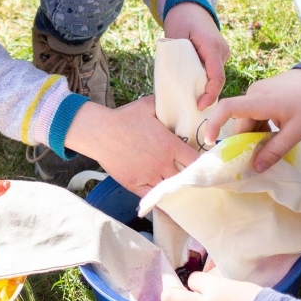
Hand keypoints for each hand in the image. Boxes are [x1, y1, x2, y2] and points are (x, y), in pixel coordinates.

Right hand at [65, 96, 198, 195]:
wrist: (100, 133)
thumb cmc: (124, 118)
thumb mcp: (147, 106)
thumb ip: (164, 105)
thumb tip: (173, 98)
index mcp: (170, 146)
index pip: (195, 160)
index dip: (199, 163)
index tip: (200, 163)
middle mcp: (163, 164)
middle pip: (185, 178)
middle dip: (189, 178)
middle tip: (190, 178)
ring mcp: (149, 176)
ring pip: (170, 189)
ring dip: (174, 189)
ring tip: (179, 190)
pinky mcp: (135, 184)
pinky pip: (152, 198)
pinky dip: (159, 200)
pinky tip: (165, 202)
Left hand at [164, 2, 230, 109]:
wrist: (190, 6)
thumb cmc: (180, 20)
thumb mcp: (175, 38)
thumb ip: (176, 59)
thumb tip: (174, 84)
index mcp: (212, 47)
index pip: (217, 77)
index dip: (210, 95)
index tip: (199, 106)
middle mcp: (222, 50)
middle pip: (217, 79)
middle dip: (205, 95)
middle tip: (189, 106)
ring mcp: (223, 52)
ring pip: (215, 76)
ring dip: (204, 86)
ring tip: (188, 97)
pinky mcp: (219, 54)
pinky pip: (213, 71)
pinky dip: (204, 79)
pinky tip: (192, 85)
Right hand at [202, 69, 300, 172]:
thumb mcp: (296, 132)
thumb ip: (275, 151)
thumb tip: (255, 168)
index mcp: (261, 101)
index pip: (228, 108)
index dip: (214, 124)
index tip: (210, 142)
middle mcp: (253, 93)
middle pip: (240, 121)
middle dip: (246, 140)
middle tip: (259, 157)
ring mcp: (257, 91)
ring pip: (246, 119)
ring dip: (255, 134)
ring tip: (275, 141)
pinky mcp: (262, 92)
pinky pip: (253, 112)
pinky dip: (260, 125)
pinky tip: (275, 131)